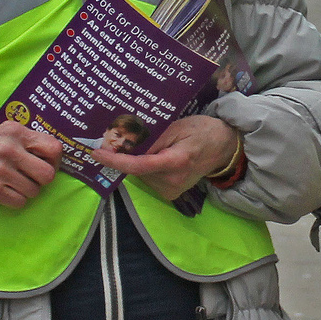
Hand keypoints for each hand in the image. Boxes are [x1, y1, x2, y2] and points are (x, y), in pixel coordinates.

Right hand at [0, 123, 64, 207]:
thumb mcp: (0, 133)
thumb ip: (24, 141)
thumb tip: (53, 156)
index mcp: (15, 132)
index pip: (54, 148)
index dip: (55, 162)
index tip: (46, 166)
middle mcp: (9, 148)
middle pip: (48, 175)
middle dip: (41, 181)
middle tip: (29, 178)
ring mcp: (0, 169)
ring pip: (34, 191)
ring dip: (25, 191)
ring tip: (11, 184)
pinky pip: (19, 202)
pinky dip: (14, 201)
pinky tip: (3, 192)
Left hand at [90, 114, 238, 201]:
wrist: (224, 148)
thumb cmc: (202, 131)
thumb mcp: (178, 125)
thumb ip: (152, 137)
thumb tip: (124, 144)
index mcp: (176, 162)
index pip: (138, 165)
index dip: (115, 160)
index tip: (96, 153)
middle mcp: (172, 181)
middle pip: (136, 169)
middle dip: (127, 155)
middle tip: (124, 138)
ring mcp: (172, 190)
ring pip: (140, 175)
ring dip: (137, 160)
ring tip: (153, 145)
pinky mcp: (171, 194)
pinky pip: (148, 179)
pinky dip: (145, 167)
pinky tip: (156, 156)